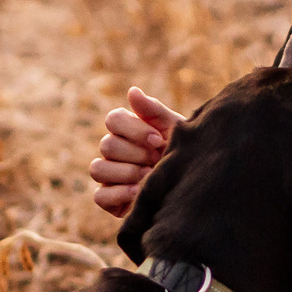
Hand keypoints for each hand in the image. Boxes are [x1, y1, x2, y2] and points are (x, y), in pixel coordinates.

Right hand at [89, 86, 182, 218]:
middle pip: (106, 145)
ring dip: (126, 172)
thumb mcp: (175, 130)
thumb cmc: (183, 154)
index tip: (158, 140)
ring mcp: (109, 176)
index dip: (134, 130)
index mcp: (127, 130)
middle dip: (136, 154)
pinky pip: (99, 196)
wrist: (194, 187)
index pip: (113, 119)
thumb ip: (154, 111)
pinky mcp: (109, 200)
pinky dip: (120, 194)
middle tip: (157, 160)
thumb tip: (132, 91)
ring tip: (149, 178)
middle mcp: (114, 151)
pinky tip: (140, 193)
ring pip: (98, 169)